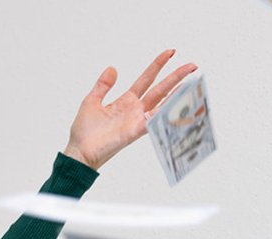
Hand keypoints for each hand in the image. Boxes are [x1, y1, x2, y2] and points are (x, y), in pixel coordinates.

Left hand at [63, 50, 196, 170]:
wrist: (79, 152)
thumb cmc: (84, 132)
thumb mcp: (91, 101)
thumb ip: (102, 86)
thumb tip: (112, 68)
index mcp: (125, 101)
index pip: (146, 79)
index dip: (157, 65)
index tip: (170, 52)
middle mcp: (135, 110)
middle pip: (160, 89)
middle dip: (176, 77)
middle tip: (192, 65)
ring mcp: (136, 121)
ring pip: (161, 104)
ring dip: (176, 93)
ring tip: (191, 83)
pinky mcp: (134, 132)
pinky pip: (152, 122)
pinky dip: (164, 115)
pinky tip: (176, 107)